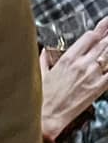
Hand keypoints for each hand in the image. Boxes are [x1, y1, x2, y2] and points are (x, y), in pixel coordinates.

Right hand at [40, 17, 107, 142]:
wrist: (48, 117)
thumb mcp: (41, 75)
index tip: (103, 26)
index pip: (89, 37)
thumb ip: (44, 61)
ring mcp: (92, 75)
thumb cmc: (42, 98)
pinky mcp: (99, 87)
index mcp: (68, 59)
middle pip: (102, 42)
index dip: (98, 31)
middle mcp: (82, 64)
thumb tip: (44, 52)